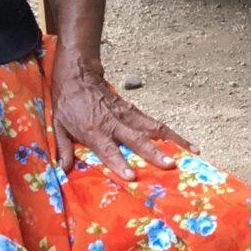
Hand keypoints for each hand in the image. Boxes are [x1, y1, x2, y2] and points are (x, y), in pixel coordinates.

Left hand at [51, 52, 180, 181]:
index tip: (132, 176)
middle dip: (154, 153)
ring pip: (154, 129)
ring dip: (173, 142)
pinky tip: (187, 144)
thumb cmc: (68, 103)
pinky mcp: (134, 110)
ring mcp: (127, 115)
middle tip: (169, 165)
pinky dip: (172, 134)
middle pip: (137, 139)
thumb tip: (64, 170)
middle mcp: (114, 123)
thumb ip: (63, 148)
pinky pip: (156, 123)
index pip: (109, 149)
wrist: (79, 75)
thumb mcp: (58, 126)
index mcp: (94, 130)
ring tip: (192, 153)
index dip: (119, 163)